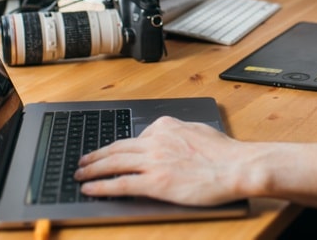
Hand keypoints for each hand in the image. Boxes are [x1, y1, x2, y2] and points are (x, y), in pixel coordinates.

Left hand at [74, 116, 248, 205]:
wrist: (236, 167)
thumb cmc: (224, 153)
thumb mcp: (197, 130)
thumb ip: (177, 133)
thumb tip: (168, 136)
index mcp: (165, 126)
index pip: (135, 137)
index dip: (118, 148)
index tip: (110, 152)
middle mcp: (156, 141)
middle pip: (116, 148)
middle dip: (95, 155)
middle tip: (82, 162)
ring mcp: (154, 161)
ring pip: (113, 163)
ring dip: (92, 169)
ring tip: (80, 175)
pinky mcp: (156, 182)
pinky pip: (121, 183)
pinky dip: (101, 186)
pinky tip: (90, 189)